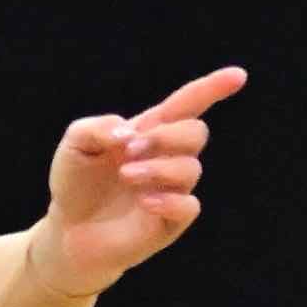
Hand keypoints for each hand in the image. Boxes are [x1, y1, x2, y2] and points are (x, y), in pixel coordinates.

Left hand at [37, 66, 245, 300]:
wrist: (68, 231)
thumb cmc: (75, 183)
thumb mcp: (75, 144)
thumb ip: (97, 127)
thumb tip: (129, 134)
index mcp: (150, 131)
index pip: (189, 104)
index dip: (213, 88)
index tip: (238, 76)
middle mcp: (167, 157)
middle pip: (196, 132)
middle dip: (167, 135)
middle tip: (130, 150)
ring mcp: (172, 189)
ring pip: (191, 168)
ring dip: (158, 168)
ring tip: (125, 176)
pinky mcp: (170, 222)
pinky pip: (189, 205)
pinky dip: (169, 200)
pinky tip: (143, 201)